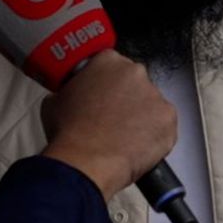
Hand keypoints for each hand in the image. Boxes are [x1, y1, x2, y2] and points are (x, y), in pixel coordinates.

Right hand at [40, 52, 175, 198]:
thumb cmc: (69, 133)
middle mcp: (135, 73)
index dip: (106, 83)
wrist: (85, 162)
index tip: (103, 96)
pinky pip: (163, 126)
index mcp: (108, 61)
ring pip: (150, 105)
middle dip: (126, 99)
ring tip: (123, 137)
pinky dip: (154, 136)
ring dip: (141, 118)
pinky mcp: (168, 120)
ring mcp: (156, 96)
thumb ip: (71, 89)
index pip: (111, 65)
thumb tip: (73, 95)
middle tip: (111, 119)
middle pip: (134, 83)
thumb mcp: (54, 101)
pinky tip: (136, 146)